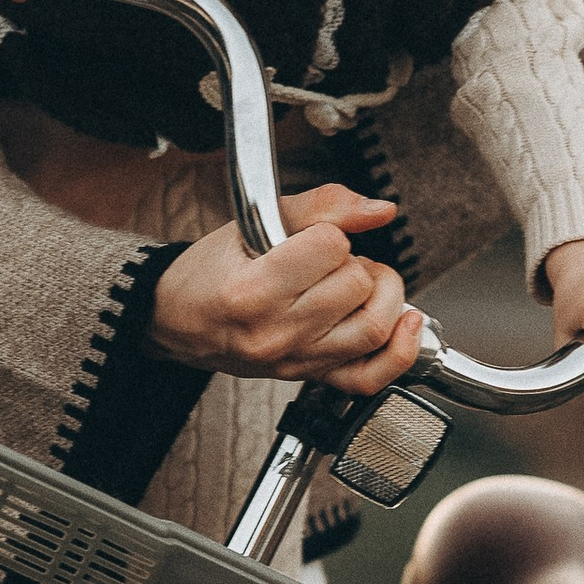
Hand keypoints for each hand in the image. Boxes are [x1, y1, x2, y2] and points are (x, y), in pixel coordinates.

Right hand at [152, 185, 422, 393]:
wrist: (176, 322)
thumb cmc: (208, 273)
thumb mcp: (251, 221)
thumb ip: (321, 206)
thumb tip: (379, 209)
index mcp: (253, 289)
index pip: (332, 246)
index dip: (328, 233)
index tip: (310, 239)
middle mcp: (276, 332)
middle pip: (357, 284)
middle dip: (352, 260)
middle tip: (330, 260)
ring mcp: (296, 361)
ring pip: (374, 325)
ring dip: (380, 294)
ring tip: (358, 283)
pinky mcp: (310, 377)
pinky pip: (372, 377)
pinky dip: (401, 351)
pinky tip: (406, 321)